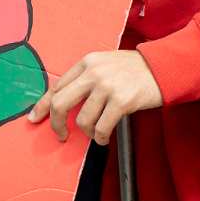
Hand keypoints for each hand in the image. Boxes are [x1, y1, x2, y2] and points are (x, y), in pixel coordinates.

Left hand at [28, 50, 162, 144]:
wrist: (164, 67)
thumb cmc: (134, 69)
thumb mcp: (106, 65)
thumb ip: (86, 78)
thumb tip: (65, 102)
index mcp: (87, 62)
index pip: (57, 86)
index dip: (43, 105)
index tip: (35, 118)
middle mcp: (94, 72)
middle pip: (61, 103)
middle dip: (56, 124)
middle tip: (61, 135)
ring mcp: (107, 86)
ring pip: (82, 120)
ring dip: (88, 133)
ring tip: (97, 133)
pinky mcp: (121, 101)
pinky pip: (101, 128)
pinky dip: (101, 137)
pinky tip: (105, 138)